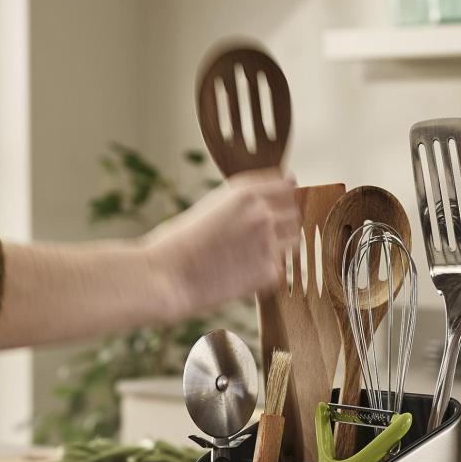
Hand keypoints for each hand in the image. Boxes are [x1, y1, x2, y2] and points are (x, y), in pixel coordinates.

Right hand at [145, 169, 299, 319]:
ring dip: (280, 248)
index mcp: (245, 191)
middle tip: (263, 239)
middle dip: (283, 224)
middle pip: (294, 213)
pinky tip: (241, 276)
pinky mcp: (268, 272)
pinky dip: (265, 274)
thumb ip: (239, 208)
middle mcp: (262, 212)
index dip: (282, 197)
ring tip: (253, 258)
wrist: (165, 277)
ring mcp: (268, 242)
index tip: (277, 207)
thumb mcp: (208, 209)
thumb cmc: (176, 246)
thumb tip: (262, 214)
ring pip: (294, 241)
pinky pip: (279, 270)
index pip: (286, 184)